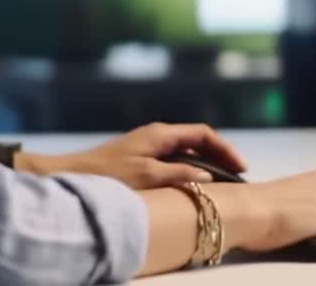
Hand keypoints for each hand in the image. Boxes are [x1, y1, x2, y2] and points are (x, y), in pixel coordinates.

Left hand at [52, 122, 247, 189]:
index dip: (225, 148)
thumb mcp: (147, 176)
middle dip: (220, 154)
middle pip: (198, 139)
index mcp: (161, 133)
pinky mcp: (142, 155)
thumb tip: (208, 175)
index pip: (203, 133)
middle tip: (238, 174)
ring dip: (207, 161)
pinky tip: (195, 182)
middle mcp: (157, 134)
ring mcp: (149, 144)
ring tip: (222, 179)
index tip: (241, 166)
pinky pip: (176, 157)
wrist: (75, 174)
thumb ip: (179, 173)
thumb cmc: (109, 175)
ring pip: (187, 148)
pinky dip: (191, 166)